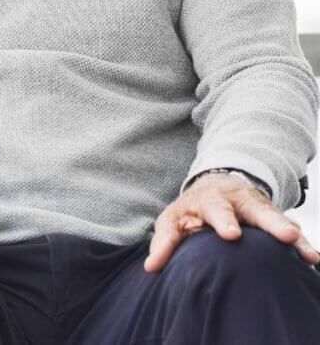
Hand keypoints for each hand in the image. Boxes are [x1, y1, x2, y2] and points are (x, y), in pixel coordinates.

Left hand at [144, 172, 319, 271]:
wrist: (216, 187)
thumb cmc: (191, 210)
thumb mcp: (172, 220)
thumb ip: (164, 243)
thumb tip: (151, 268)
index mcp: (212, 200)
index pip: (217, 209)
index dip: (224, 221)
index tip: (232, 235)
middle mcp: (241, 203)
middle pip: (258, 210)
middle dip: (272, 223)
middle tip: (287, 236)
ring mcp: (261, 211)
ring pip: (280, 220)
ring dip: (294, 236)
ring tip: (308, 254)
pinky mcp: (276, 221)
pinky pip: (292, 232)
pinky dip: (302, 245)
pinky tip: (312, 259)